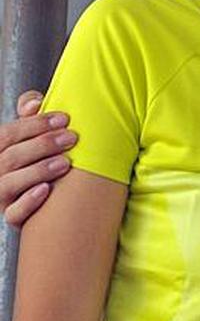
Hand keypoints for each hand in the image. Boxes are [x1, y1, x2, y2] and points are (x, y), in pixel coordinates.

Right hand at [0, 91, 75, 226]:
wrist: (46, 198)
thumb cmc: (39, 156)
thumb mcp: (31, 134)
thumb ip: (30, 115)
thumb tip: (35, 103)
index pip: (7, 134)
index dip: (35, 125)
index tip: (64, 118)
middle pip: (10, 157)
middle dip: (42, 145)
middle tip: (72, 138)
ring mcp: (1, 196)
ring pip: (9, 184)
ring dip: (38, 171)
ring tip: (65, 163)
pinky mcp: (12, 216)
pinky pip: (14, 213)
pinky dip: (28, 202)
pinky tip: (46, 190)